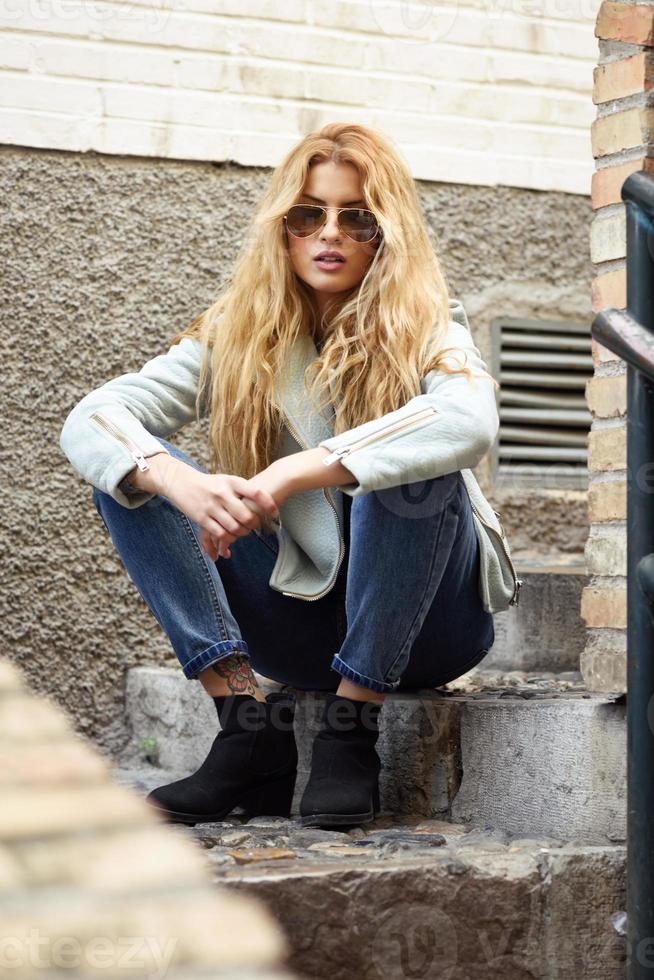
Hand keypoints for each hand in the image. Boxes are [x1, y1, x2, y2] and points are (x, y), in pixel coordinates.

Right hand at [154, 456, 280, 558]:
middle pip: (246, 516)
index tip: (275, 513)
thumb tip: (266, 500)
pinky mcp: (202, 518)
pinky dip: (228, 539)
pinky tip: (230, 538)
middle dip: (253, 524)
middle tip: (254, 525)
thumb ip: (243, 490)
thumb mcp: (227, 480)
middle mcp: (223, 493)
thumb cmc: (210, 483)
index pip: (256, 493)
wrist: (182, 482)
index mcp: (232, 482)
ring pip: (234, 527)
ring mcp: (211, 506)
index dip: (268, 504)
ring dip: (241, 533)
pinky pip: (220, 533)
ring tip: (243, 532)